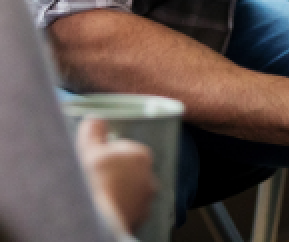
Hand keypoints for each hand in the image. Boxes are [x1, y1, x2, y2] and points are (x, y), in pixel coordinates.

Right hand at [76, 117, 156, 234]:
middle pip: (131, 171)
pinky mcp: (142, 217)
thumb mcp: (89, 151)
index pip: (127, 151)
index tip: (97, 164)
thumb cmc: (94, 183)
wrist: (99, 219)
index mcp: (141, 155)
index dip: (110, 157)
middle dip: (117, 174)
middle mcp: (149, 176)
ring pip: (133, 190)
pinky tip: (110, 209)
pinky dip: (123, 208)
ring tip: (102, 197)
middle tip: (97, 181)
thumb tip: (94, 118)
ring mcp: (147, 198)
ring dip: (121, 192)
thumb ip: (93, 132)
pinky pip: (132, 208)